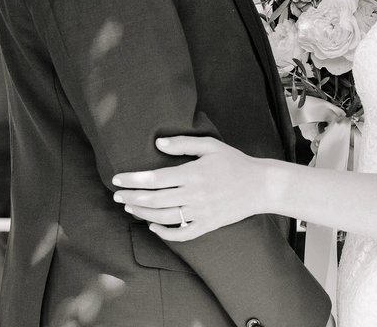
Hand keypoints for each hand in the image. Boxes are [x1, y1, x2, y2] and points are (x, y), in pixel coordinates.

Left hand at [112, 136, 265, 241]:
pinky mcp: (208, 225)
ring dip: (142, 213)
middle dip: (131, 198)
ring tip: (129, 207)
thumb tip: (158, 143)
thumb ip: (184, 143)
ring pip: (164, 217)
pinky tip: (152, 226)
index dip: (133, 180)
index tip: (117, 179)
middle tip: (116, 195)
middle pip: (154, 200)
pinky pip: (181, 234)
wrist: (261, 185)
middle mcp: (195, 194)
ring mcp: (201, 212)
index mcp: (193, 173)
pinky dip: (164, 233)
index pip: (155, 178)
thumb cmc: (235, 162)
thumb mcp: (211, 145)